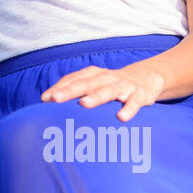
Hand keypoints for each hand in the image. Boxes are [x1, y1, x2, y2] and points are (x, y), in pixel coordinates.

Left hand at [39, 62, 165, 121]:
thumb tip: (46, 100)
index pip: (73, 79)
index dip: (59, 88)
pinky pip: (134, 102)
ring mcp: (123, 86)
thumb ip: (74, 89)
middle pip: (86, 83)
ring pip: (108, 91)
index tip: (45, 99)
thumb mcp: (94, 83)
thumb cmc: (112, 84)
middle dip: (70, 91)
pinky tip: (121, 118)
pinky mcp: (140, 94)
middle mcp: (106, 78)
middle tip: (55, 99)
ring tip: (83, 104)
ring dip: (96, 97)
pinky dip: (128, 109)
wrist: (147, 77)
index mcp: (93, 74)